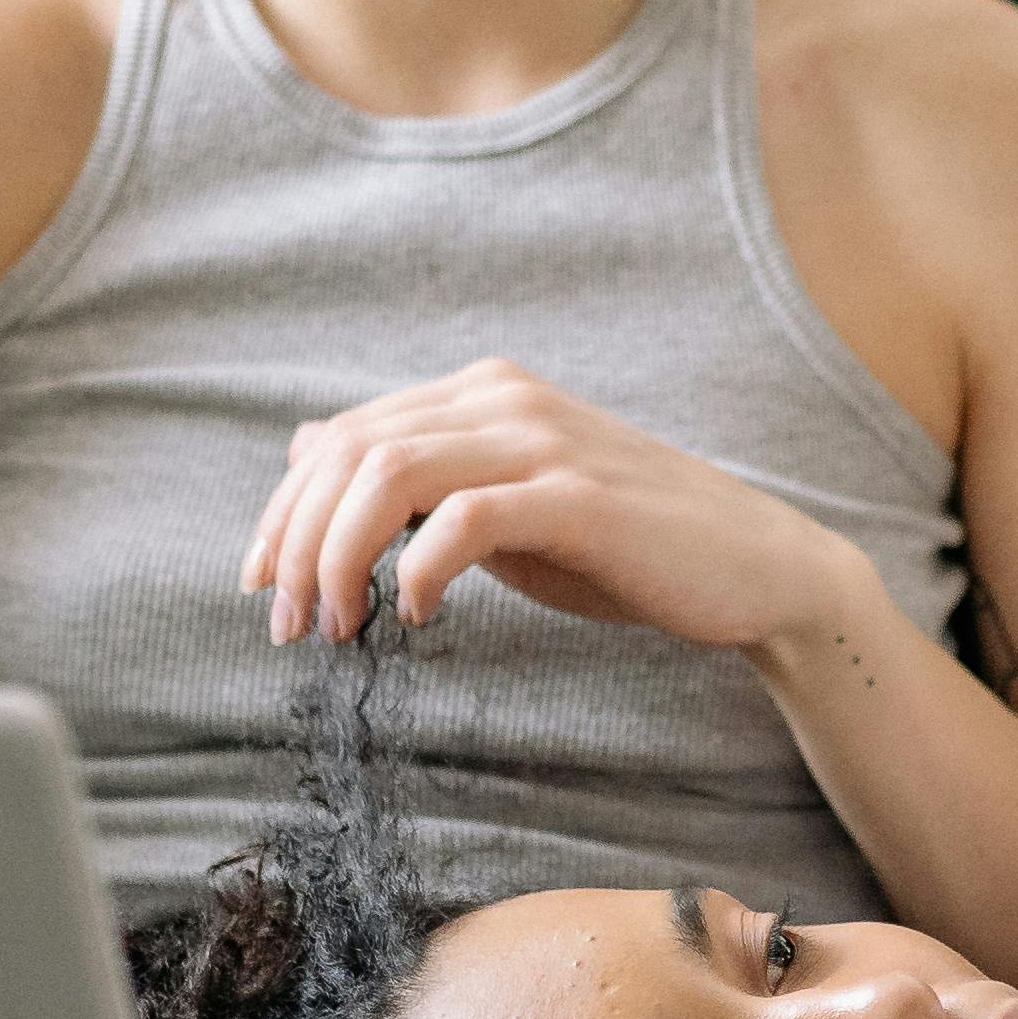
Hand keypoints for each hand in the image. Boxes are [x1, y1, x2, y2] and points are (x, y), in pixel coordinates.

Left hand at [241, 359, 866, 652]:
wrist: (755, 566)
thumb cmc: (625, 546)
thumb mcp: (504, 505)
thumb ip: (422, 479)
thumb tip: (312, 453)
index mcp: (481, 393)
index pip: (340, 435)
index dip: (282, 511)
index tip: (262, 584)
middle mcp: (504, 397)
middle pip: (349, 449)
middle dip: (297, 541)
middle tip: (288, 623)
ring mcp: (543, 441)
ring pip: (390, 472)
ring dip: (340, 556)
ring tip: (339, 626)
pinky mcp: (579, 497)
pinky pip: (464, 518)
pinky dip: (419, 569)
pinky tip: (420, 615)